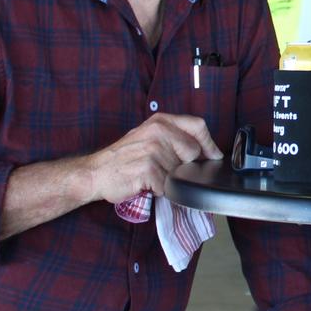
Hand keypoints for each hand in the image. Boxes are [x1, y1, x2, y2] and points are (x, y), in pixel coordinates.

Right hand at [79, 113, 221, 204]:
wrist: (95, 172)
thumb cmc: (124, 156)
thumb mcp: (149, 136)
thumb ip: (174, 137)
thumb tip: (206, 151)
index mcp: (161, 121)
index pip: (198, 126)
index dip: (210, 143)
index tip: (214, 156)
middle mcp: (158, 132)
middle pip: (193, 153)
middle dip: (185, 166)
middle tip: (164, 169)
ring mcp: (154, 150)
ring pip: (180, 172)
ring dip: (170, 179)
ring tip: (151, 175)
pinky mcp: (149, 169)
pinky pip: (168, 186)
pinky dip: (160, 190)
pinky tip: (146, 184)